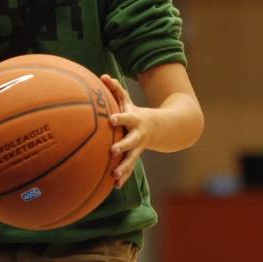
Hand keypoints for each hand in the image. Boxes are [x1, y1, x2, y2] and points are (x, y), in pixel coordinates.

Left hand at [100, 74, 151, 188]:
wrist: (159, 128)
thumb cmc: (134, 113)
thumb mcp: (128, 101)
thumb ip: (116, 89)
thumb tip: (103, 76)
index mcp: (134, 120)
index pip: (126, 117)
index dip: (120, 118)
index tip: (111, 119)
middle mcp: (137, 135)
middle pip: (130, 141)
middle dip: (122, 146)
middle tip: (112, 150)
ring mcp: (138, 148)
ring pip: (131, 159)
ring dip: (123, 168)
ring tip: (114, 176)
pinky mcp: (135, 157)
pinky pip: (130, 168)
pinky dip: (124, 176)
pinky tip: (115, 186)